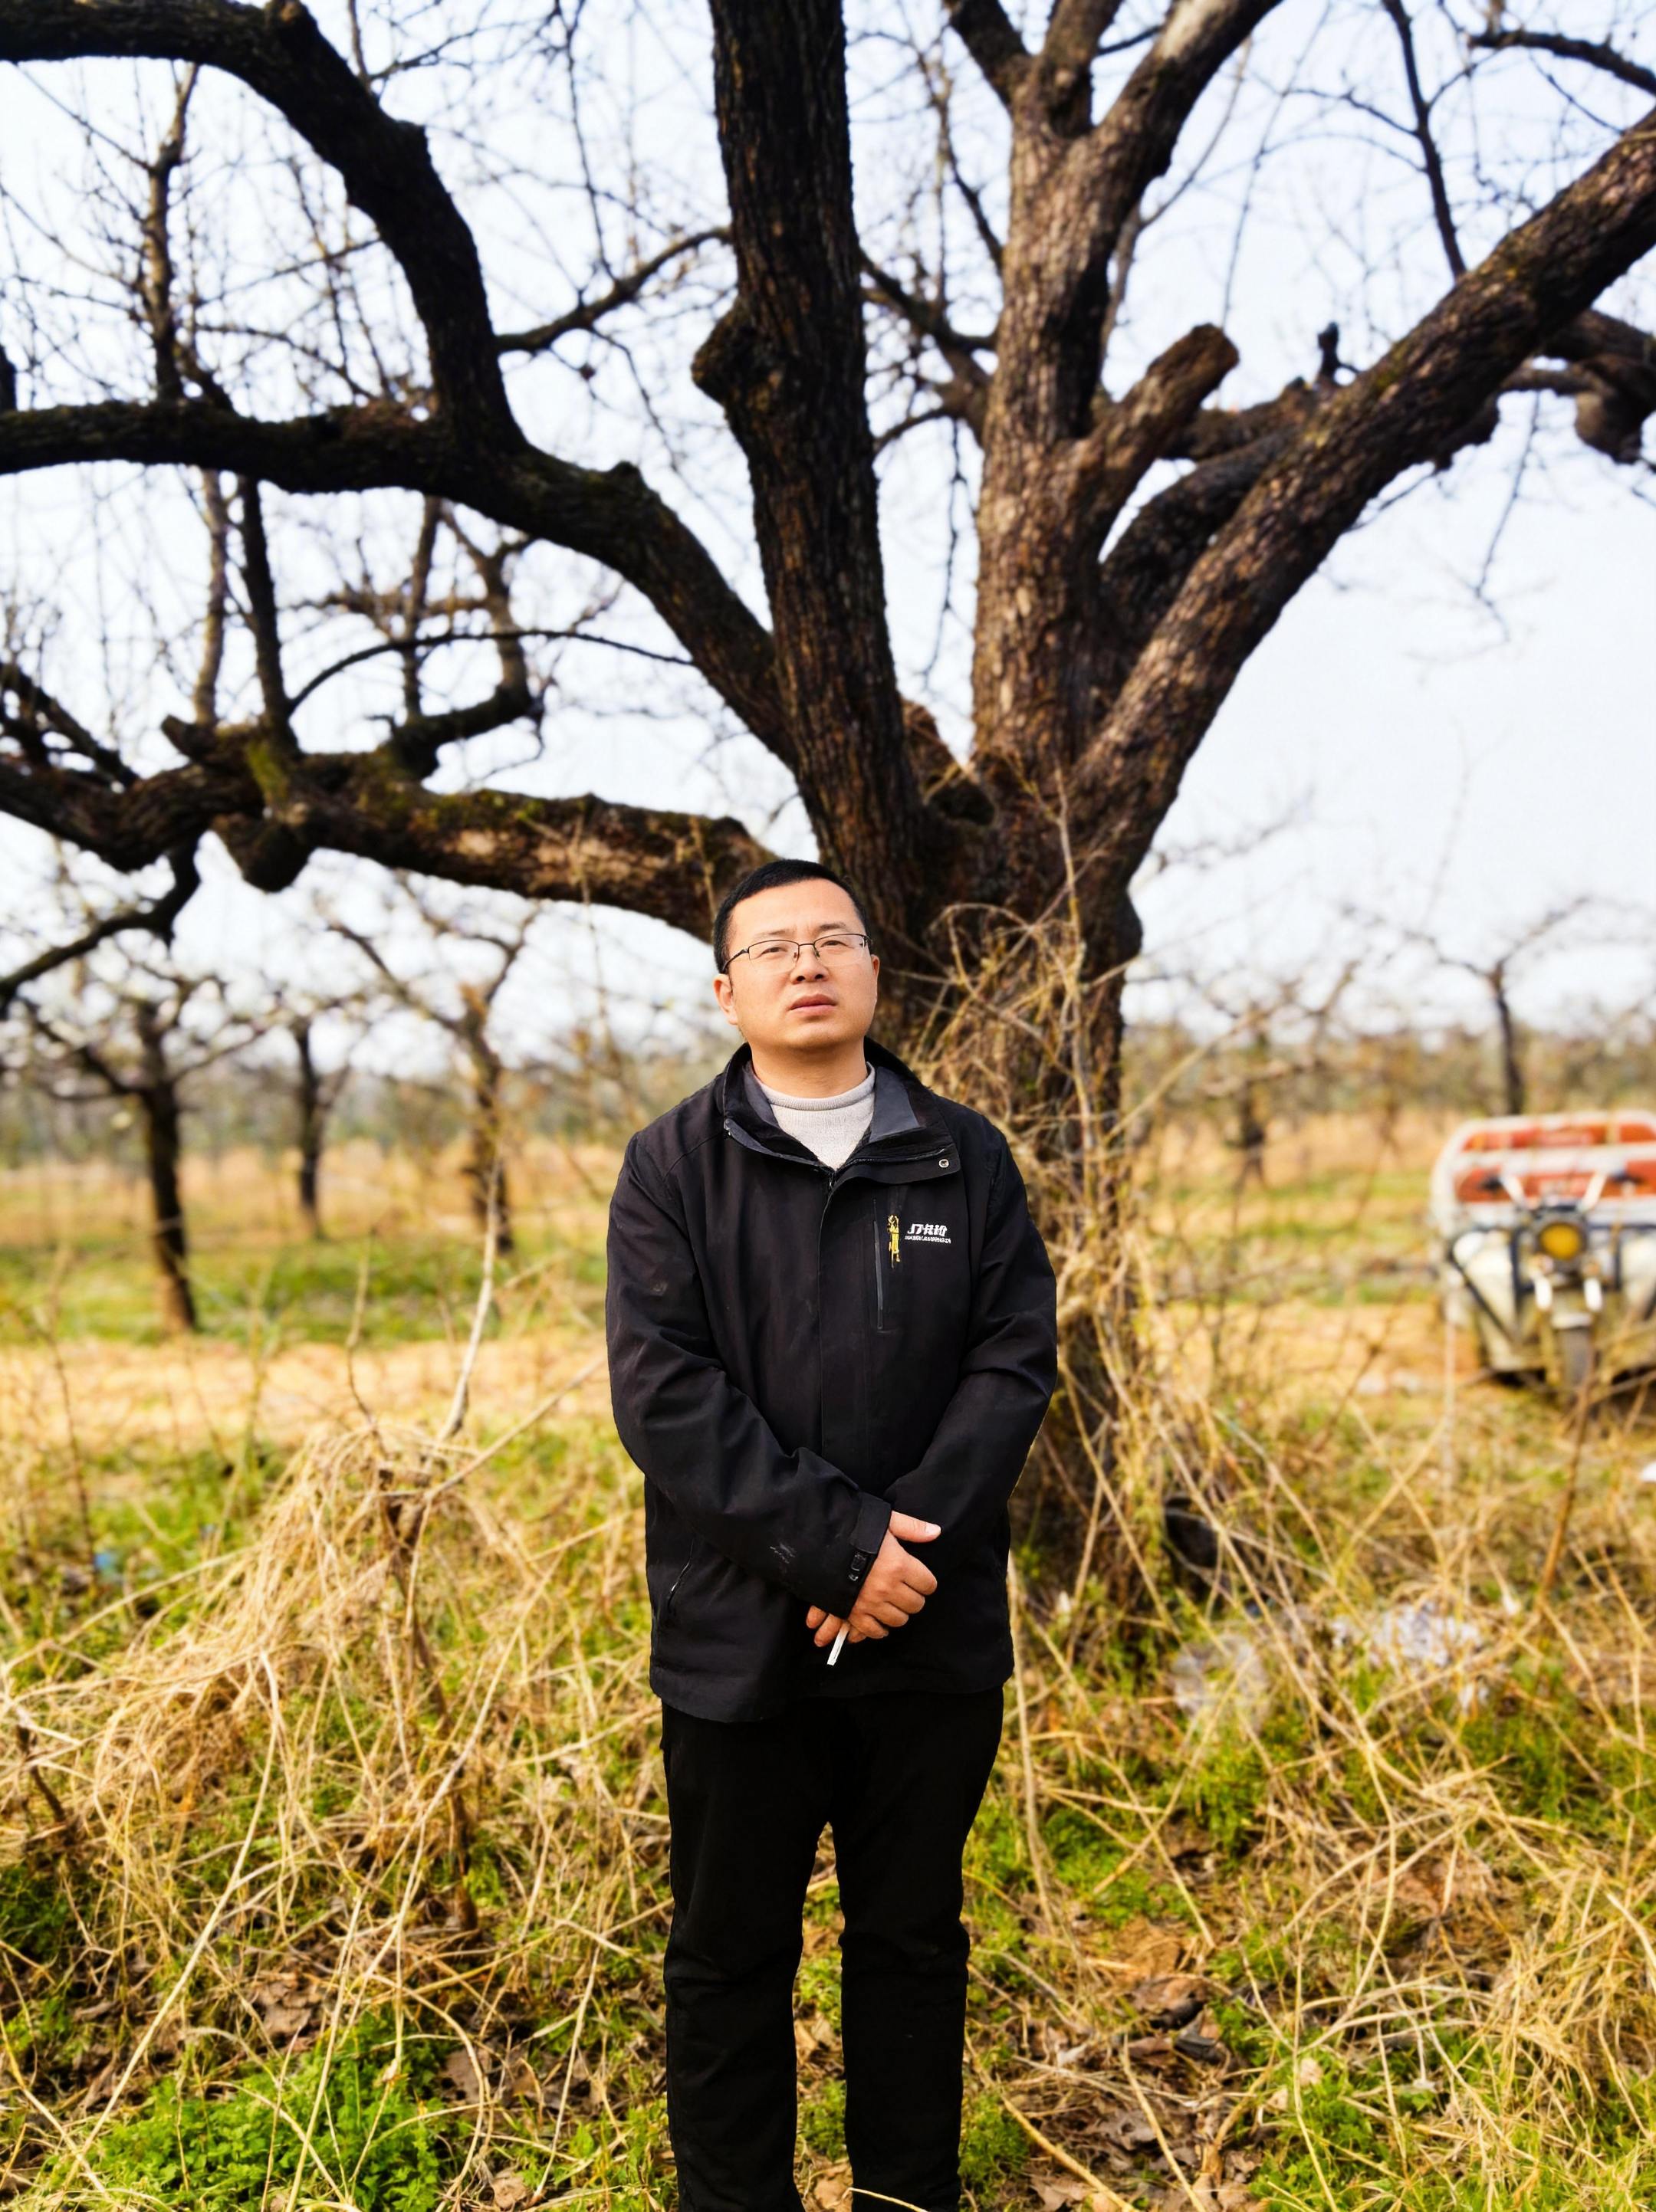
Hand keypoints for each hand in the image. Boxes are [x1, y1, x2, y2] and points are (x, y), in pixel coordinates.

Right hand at [806, 1511, 939, 1646]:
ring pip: (898, 1620)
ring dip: (898, 1613)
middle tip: (907, 1591)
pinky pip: (874, 1631)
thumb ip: (911, 1528)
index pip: (928, 1584)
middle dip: (914, 1598)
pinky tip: (880, 1620)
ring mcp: (871, 1603)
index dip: (926, 1582)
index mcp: (899, 1565)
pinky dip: (879, 1629)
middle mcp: (888, 1588)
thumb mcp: (884, 1521)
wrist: (817, 1543)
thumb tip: (936, 1532)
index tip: (920, 1579)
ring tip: (893, 1603)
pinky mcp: (854, 1613)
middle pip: (915, 1605)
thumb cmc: (853, 1529)